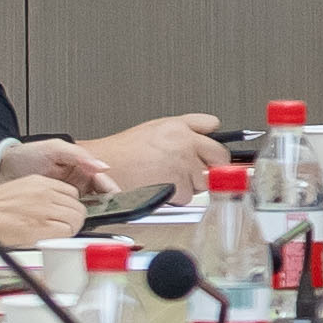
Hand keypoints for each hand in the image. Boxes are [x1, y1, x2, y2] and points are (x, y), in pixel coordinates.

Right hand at [0, 169, 88, 248]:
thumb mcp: (23, 189)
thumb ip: (43, 195)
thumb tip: (59, 205)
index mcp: (41, 183)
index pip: (72, 193)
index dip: (70, 206)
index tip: (66, 213)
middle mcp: (46, 193)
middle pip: (77, 206)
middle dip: (73, 218)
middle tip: (64, 226)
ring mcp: (45, 209)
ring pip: (76, 218)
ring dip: (70, 228)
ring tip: (58, 233)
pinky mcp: (42, 226)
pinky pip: (67, 231)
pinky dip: (64, 237)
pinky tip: (53, 238)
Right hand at [78, 112, 227, 205]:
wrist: (103, 168)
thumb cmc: (123, 152)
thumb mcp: (155, 128)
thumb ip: (184, 128)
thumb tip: (209, 132)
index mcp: (178, 125)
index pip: (213, 126)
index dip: (212, 141)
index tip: (214, 151)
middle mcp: (183, 142)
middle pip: (219, 157)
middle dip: (210, 166)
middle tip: (194, 171)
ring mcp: (182, 163)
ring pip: (204, 180)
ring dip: (191, 184)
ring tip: (167, 178)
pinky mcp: (178, 184)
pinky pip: (189, 196)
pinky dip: (177, 197)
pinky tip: (161, 187)